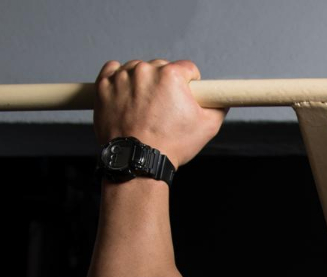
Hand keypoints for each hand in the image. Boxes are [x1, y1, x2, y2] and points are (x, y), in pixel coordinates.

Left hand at [93, 59, 224, 168]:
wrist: (138, 159)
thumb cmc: (171, 144)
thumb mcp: (207, 127)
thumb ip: (219, 107)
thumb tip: (222, 100)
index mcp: (171, 75)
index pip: (187, 68)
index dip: (191, 84)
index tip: (185, 98)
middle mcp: (145, 70)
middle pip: (162, 68)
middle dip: (165, 84)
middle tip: (164, 108)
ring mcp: (122, 76)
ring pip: (138, 69)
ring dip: (143, 83)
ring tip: (145, 108)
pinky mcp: (103, 84)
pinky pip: (112, 70)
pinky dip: (119, 79)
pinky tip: (127, 95)